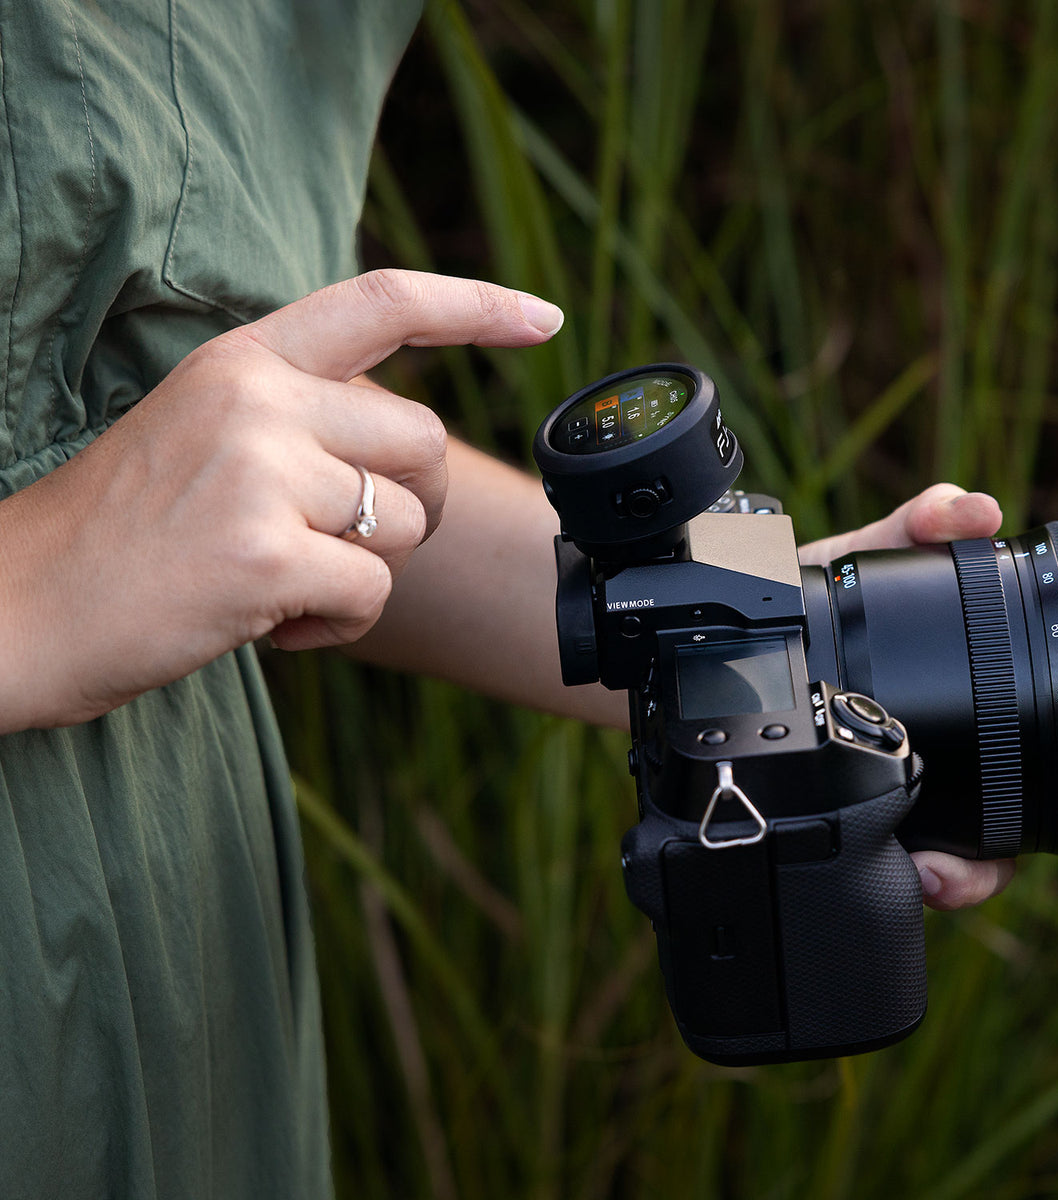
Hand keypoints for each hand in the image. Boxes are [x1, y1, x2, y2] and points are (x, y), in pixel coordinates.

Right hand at [0, 270, 563, 730]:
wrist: (21, 605)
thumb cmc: (125, 534)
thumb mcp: (205, 434)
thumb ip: (302, 419)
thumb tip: (410, 451)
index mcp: (244, 360)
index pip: (383, 303)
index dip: (476, 309)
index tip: (543, 319)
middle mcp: (257, 400)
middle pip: (423, 441)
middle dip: (416, 505)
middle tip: (355, 542)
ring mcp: (260, 474)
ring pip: (406, 525)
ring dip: (366, 571)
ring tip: (284, 584)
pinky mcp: (265, 557)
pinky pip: (373, 594)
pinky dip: (341, 625)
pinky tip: (273, 623)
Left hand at [798, 483, 1057, 909]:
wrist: (746, 628)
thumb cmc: (823, 591)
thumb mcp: (873, 552)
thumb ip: (921, 523)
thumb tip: (976, 510)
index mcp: (975, 700)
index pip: (1057, 763)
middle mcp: (955, 754)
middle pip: (1027, 828)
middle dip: (1039, 864)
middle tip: (1032, 871)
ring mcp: (907, 786)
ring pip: (968, 859)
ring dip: (970, 880)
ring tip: (941, 873)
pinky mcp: (859, 805)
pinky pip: (897, 857)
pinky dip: (920, 873)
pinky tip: (911, 869)